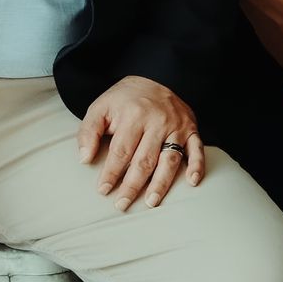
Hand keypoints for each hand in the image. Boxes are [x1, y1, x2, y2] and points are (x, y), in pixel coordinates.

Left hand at [78, 76, 204, 208]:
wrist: (153, 77)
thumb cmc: (124, 99)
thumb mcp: (100, 108)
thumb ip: (88, 132)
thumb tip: (84, 159)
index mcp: (134, 115)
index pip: (121, 151)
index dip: (111, 173)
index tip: (103, 190)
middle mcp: (158, 121)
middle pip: (144, 160)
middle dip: (132, 185)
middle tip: (122, 204)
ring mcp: (177, 125)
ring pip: (170, 159)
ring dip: (161, 183)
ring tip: (151, 202)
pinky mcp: (191, 128)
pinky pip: (197, 149)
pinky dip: (197, 166)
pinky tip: (192, 182)